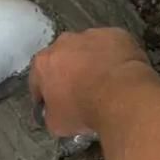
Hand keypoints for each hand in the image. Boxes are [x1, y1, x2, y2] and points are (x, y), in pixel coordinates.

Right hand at [29, 28, 150, 137]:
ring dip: (92, 62)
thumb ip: (51, 114)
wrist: (121, 97)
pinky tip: (121, 74)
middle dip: (69, 72)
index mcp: (43, 63)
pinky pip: (112, 46)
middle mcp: (64, 43)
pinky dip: (114, 57)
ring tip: (104, 83)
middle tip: (81, 92)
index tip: (53, 104)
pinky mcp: (116, 34)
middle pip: (63, 58)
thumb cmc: (85, 109)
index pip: (38, 78)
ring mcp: (91, 35)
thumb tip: (55, 114)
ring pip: (88, 48)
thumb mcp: (57, 124)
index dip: (45, 93)